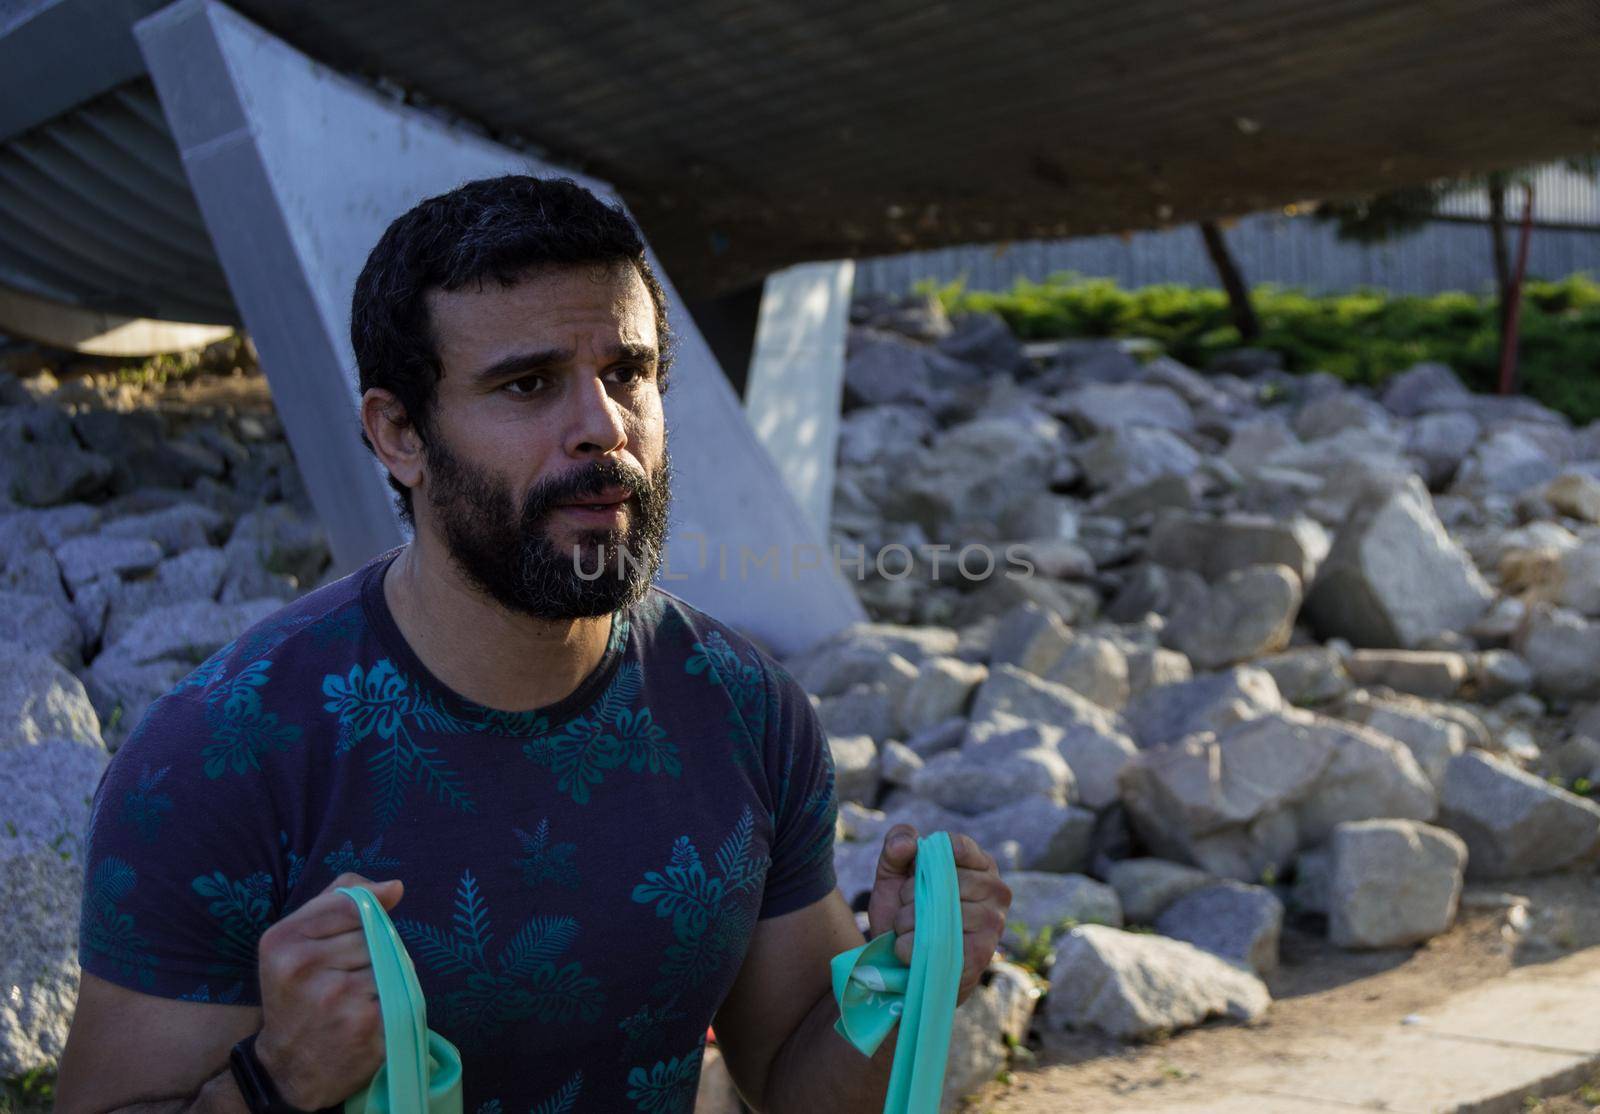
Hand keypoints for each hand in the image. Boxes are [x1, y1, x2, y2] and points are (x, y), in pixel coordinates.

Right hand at [253, 873, 402, 1108]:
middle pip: (373, 934)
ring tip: (358, 995)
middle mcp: (303, 967)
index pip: (349, 904)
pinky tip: (370, 1014)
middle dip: (373, 948)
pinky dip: (394, 1000)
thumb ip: (338, 901)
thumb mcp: (297, 940)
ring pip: (392, 961)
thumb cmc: (298, 993)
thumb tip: (395, 887)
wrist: (289, 1067)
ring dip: (387, 974)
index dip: (368, 910)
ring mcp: (336, 998)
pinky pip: (402, 992)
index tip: (376, 914)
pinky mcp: (366, 1025)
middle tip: (348, 974)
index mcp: (282, 940)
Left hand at [865, 825, 1011, 1006]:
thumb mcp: (894, 876)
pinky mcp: (982, 953)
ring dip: (907, 922)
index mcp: (981, 864)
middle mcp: (996, 890)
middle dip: (910, 894)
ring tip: (904, 930)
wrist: (905, 966)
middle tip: (904, 908)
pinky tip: (905, 949)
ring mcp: (993, 922)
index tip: (910, 873)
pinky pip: (936, 943)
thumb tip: (907, 844)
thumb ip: (895, 849)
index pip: (957, 847)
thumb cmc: (905, 913)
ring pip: (939, 911)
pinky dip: (910, 946)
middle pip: (944, 879)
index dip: (924, 860)